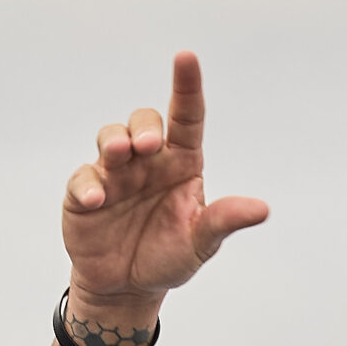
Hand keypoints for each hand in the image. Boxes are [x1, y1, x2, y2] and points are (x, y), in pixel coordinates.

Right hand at [61, 52, 268, 329]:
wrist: (127, 288)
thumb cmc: (167, 257)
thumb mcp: (201, 243)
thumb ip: (224, 221)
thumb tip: (262, 210)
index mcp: (181, 165)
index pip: (187, 118)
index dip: (186, 86)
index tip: (186, 57)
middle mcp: (147, 162)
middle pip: (144, 122)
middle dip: (143, 126)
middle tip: (148, 145)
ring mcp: (114, 175)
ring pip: (110, 138)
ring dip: (113, 141)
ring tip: (120, 155)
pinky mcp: (85, 194)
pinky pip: (84, 178)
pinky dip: (89, 184)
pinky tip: (98, 199)